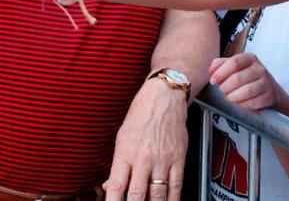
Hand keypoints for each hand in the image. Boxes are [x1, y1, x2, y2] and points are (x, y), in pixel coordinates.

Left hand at [104, 77, 186, 200]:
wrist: (164, 97)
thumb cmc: (141, 114)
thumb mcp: (121, 137)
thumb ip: (117, 165)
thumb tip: (110, 185)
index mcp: (125, 153)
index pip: (116, 186)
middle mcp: (143, 159)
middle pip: (137, 195)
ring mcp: (162, 160)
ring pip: (158, 195)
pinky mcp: (178, 159)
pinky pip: (176, 186)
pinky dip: (172, 200)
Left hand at [209, 53, 286, 110]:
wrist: (271, 90)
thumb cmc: (248, 77)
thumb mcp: (235, 67)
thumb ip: (221, 65)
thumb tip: (211, 70)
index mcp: (249, 58)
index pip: (234, 62)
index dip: (220, 72)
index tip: (213, 80)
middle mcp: (259, 69)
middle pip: (237, 78)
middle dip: (225, 87)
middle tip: (222, 90)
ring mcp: (266, 83)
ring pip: (246, 91)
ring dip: (233, 96)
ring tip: (229, 96)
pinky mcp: (268, 97)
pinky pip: (252, 102)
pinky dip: (242, 104)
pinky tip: (239, 101)